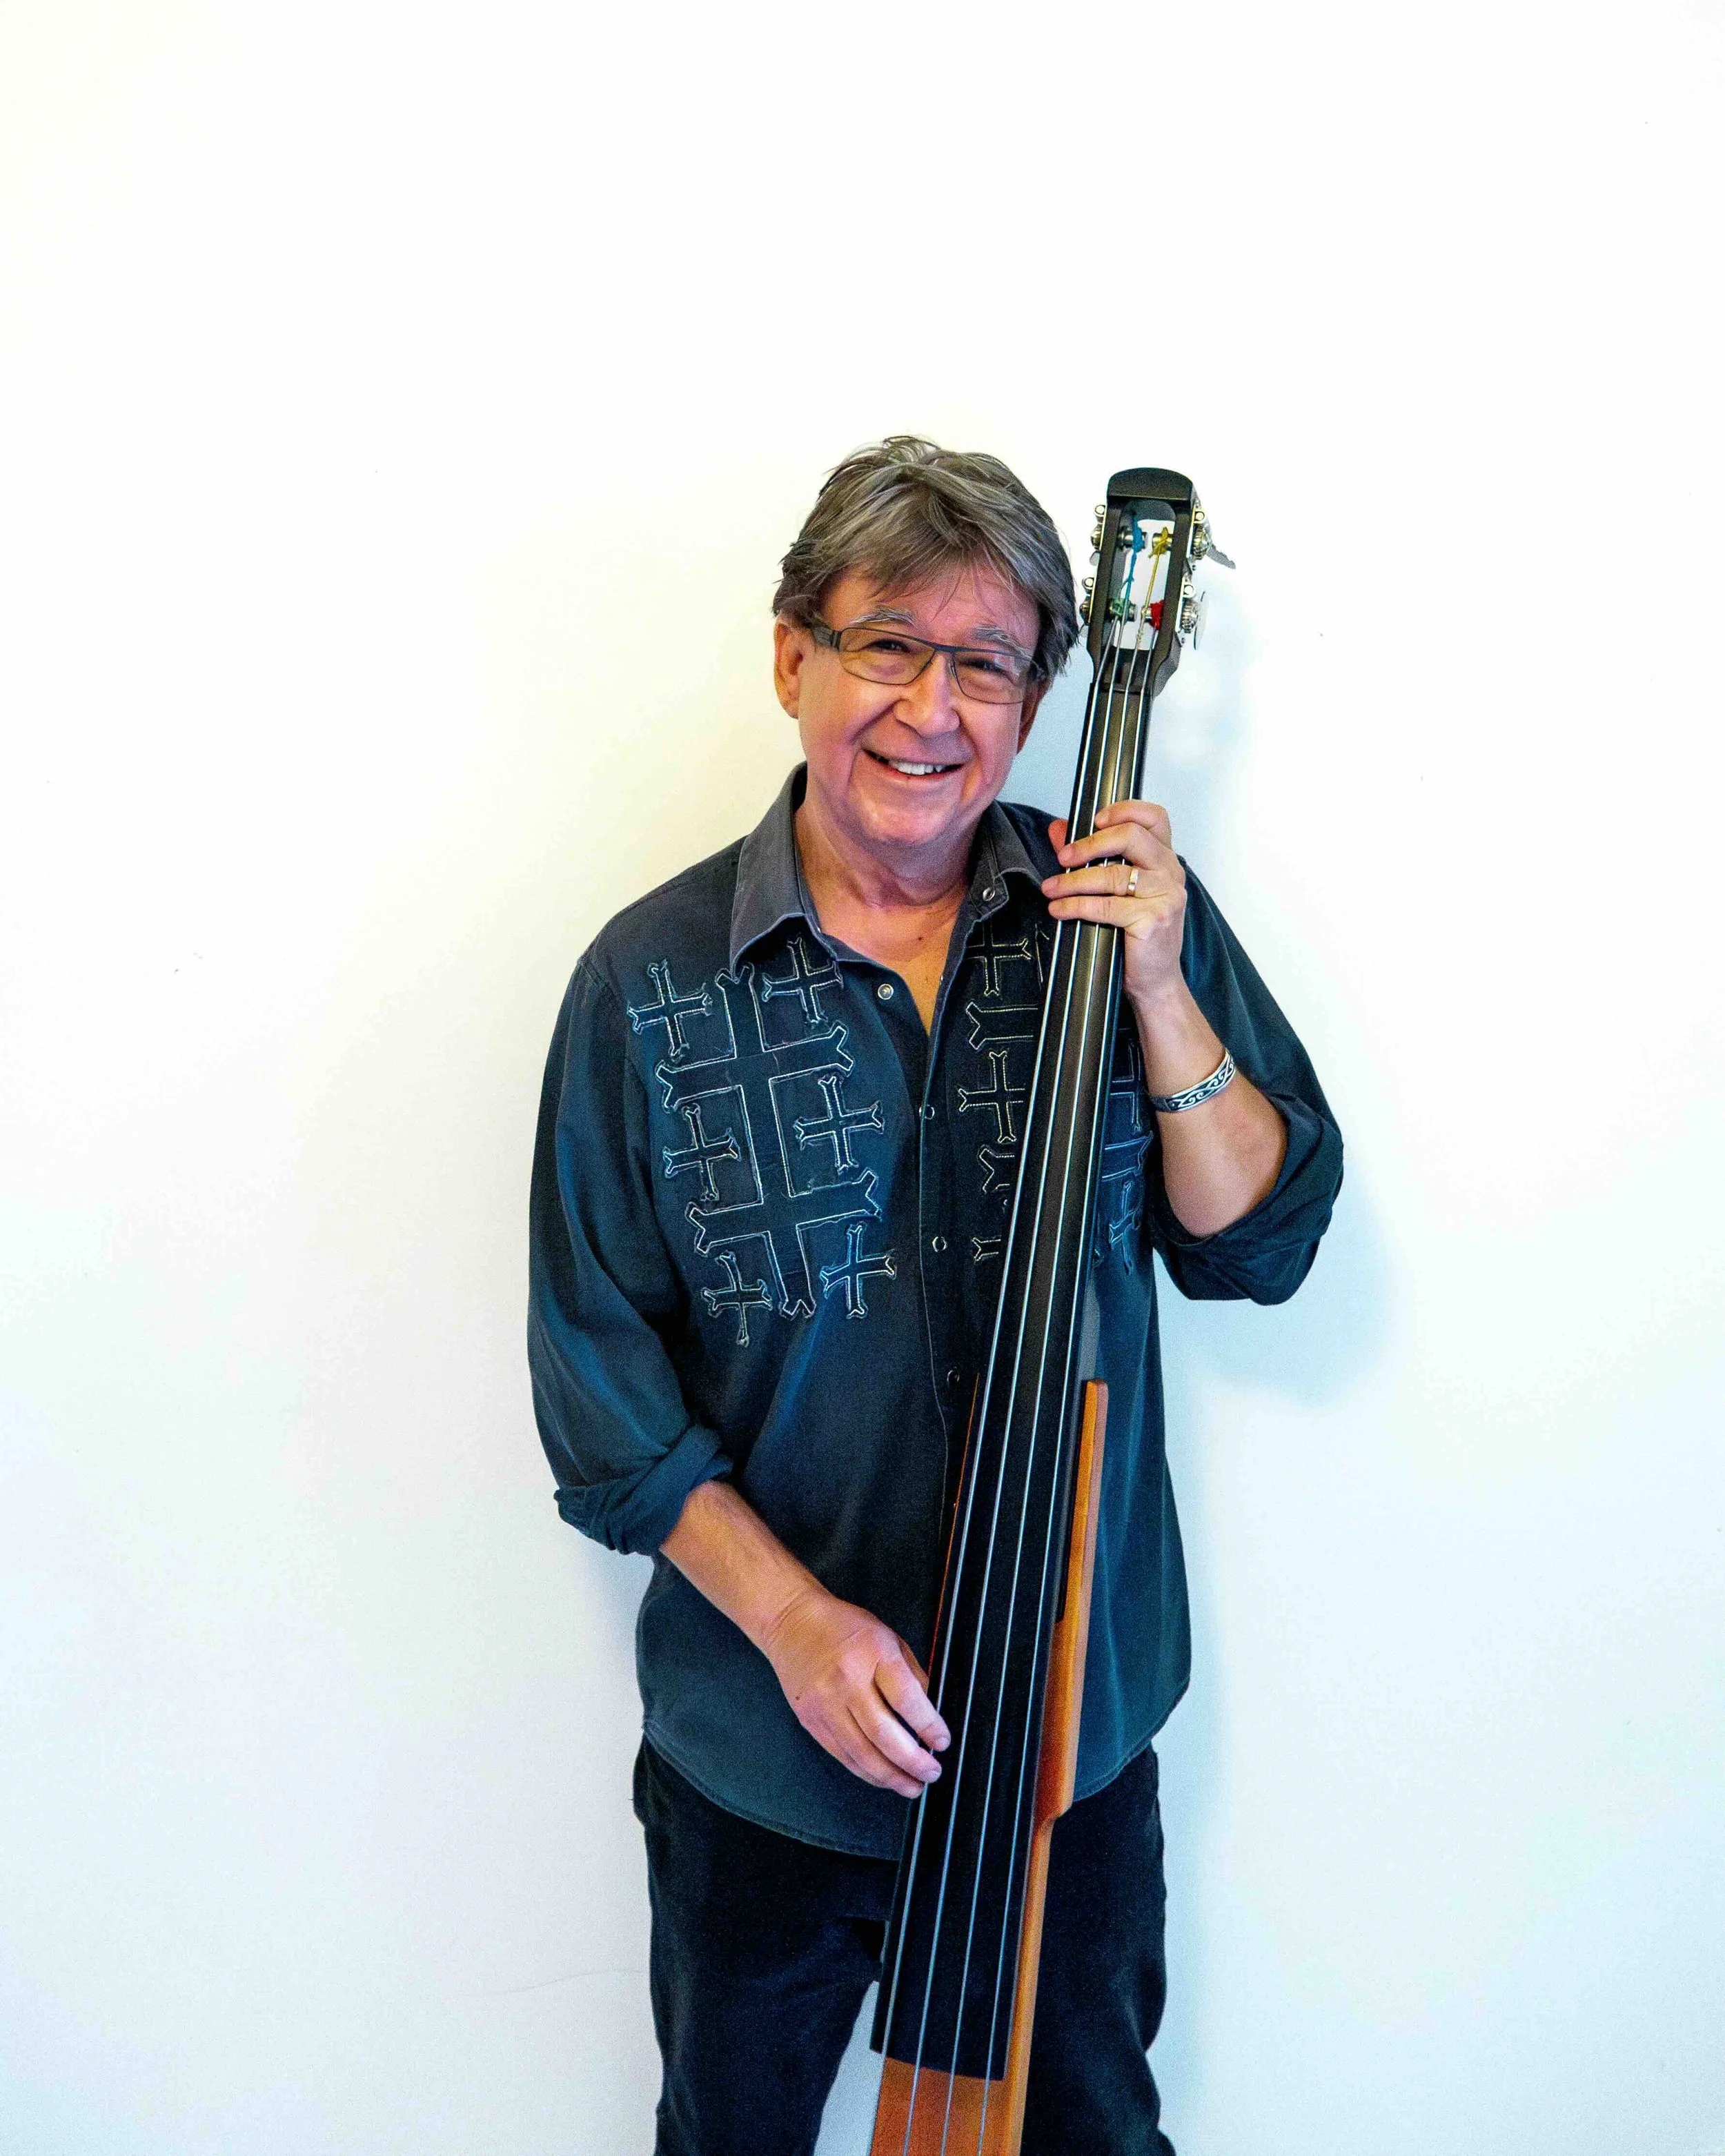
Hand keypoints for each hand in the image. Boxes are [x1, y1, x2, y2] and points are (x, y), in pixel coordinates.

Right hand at [760, 1583, 950, 1798]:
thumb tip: (930, 1716)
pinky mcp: (811, 1720)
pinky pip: (842, 1755)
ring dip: (891, 1776)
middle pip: (883, 1733)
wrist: (793, 1624)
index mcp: (872, 1654)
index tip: (942, 1741)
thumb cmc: (844, 1627)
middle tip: (932, 1773)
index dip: (928, 1726)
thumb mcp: (889, 1638)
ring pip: (861, 1753)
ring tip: (912, 1785)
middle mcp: (847, 1681)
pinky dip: (866, 1772)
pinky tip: (883, 1777)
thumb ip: (911, 1675)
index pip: (905, 1698)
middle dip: (912, 1761)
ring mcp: (825, 1704)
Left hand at [1043, 801, 1186, 1009]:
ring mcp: (1166, 895)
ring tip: (1051, 889)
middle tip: (1062, 857)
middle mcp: (1170, 871)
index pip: (1155, 817)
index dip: (1124, 810)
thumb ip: (1088, 855)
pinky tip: (1060, 909)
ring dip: (1073, 881)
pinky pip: (1107, 906)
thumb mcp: (1114, 889)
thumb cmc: (1136, 934)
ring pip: (1113, 875)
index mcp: (1164, 858)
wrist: (1155, 980)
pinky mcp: (1154, 919)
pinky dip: (1077, 906)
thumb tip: (1057, 828)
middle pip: (1131, 837)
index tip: (1094, 820)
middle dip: (1089, 844)